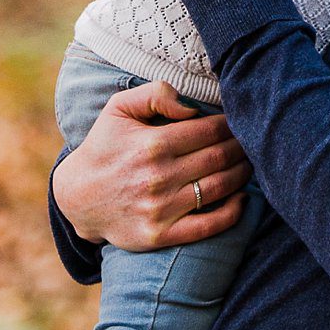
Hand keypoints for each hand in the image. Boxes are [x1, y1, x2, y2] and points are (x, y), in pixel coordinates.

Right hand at [52, 80, 251, 249]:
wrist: (78, 196)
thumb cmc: (104, 146)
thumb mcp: (119, 108)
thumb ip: (155, 94)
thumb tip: (193, 108)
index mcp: (152, 143)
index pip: (209, 130)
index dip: (230, 125)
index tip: (239, 122)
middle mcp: (159, 177)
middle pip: (219, 157)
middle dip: (242, 147)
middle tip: (250, 141)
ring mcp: (161, 209)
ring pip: (220, 188)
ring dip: (242, 174)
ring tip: (248, 164)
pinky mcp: (161, 235)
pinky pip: (210, 226)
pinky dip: (234, 212)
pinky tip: (242, 198)